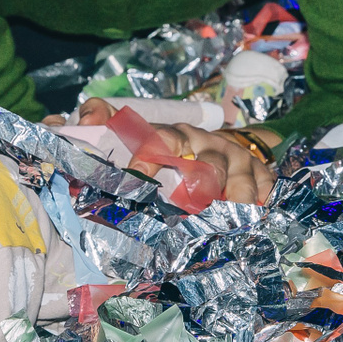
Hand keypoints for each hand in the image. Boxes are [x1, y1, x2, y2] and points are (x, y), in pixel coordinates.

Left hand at [74, 98, 275, 204]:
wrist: (215, 144)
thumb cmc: (166, 146)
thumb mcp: (133, 131)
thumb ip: (101, 120)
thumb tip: (76, 123)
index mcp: (175, 135)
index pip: (163, 140)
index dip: (150, 155)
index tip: (137, 176)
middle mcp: (207, 144)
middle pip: (209, 164)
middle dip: (203, 184)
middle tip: (192, 206)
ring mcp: (236, 159)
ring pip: (240, 179)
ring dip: (237, 200)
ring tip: (232, 222)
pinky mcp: (258, 172)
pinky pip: (266, 186)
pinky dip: (265, 203)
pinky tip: (260, 221)